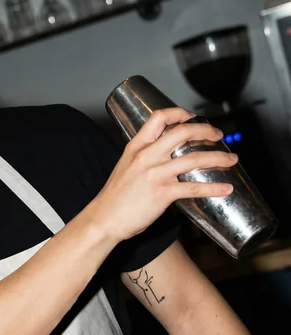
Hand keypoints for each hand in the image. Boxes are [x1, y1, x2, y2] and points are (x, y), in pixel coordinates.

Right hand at [92, 107, 237, 243]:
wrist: (103, 220)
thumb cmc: (113, 199)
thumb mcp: (125, 168)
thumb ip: (144, 159)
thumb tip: (165, 159)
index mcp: (136, 147)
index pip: (159, 118)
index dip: (180, 113)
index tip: (193, 117)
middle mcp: (146, 156)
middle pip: (183, 132)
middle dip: (206, 131)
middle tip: (218, 136)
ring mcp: (155, 174)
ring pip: (195, 158)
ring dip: (218, 158)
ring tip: (231, 160)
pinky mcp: (162, 194)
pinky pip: (193, 187)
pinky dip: (213, 188)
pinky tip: (225, 189)